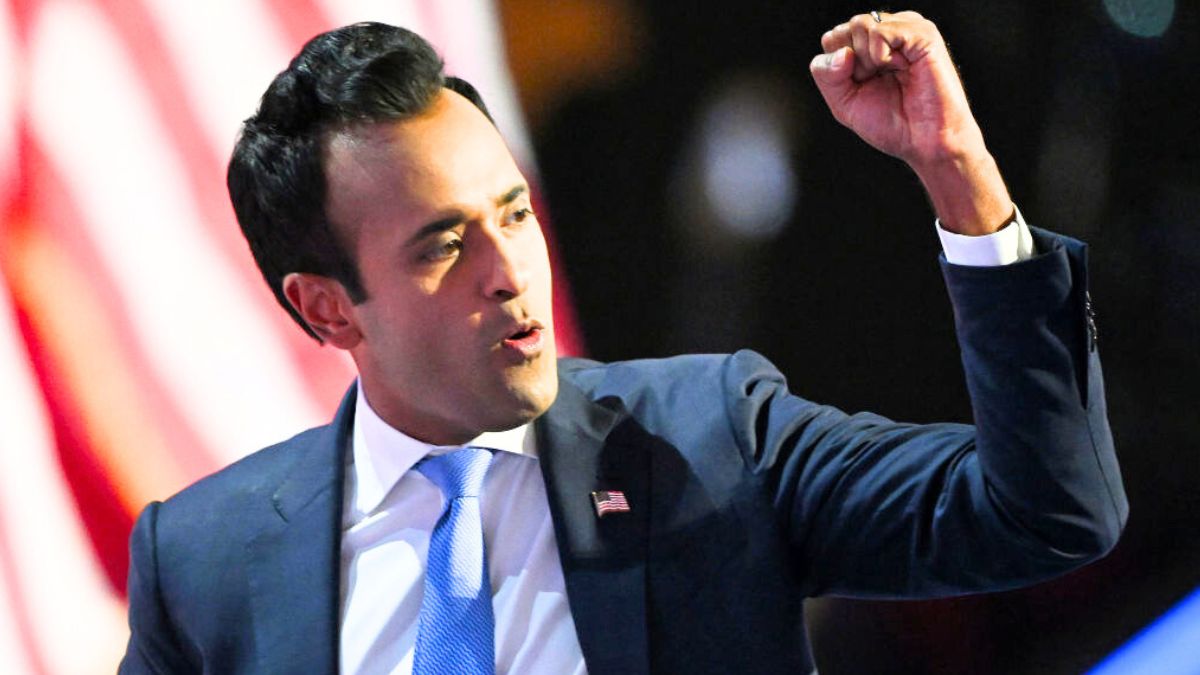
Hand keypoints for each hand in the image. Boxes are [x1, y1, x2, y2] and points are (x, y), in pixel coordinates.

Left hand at [810, 11, 1012, 234]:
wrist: (926, 140)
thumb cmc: (893, 123)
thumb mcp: (844, 102)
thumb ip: (826, 75)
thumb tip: (840, 51)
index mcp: (870, 46)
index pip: (833, 38)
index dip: (838, 67)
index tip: (862, 86)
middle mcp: (889, 33)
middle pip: (843, 29)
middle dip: (851, 64)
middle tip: (878, 82)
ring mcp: (906, 29)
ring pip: (859, 25)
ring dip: (866, 60)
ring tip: (891, 75)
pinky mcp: (922, 33)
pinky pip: (879, 30)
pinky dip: (880, 55)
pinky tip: (900, 67)